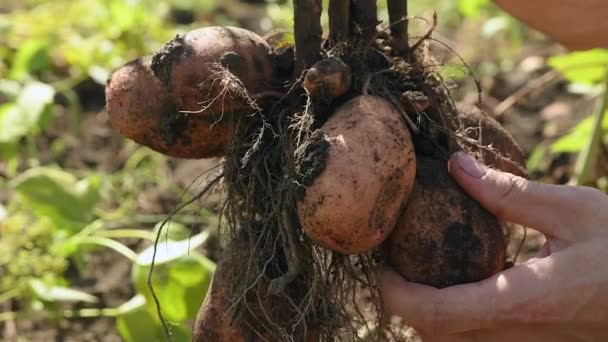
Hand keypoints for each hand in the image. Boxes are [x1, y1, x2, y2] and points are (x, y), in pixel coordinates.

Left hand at [378, 152, 607, 340]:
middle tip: (398, 265)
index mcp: (520, 303)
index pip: (433, 314)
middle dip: (407, 307)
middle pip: (436, 337)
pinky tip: (472, 286)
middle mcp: (519, 339)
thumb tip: (457, 165)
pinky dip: (463, 323)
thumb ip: (508, 193)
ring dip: (433, 317)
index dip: (395, 294)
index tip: (382, 267)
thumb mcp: (572, 210)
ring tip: (426, 274)